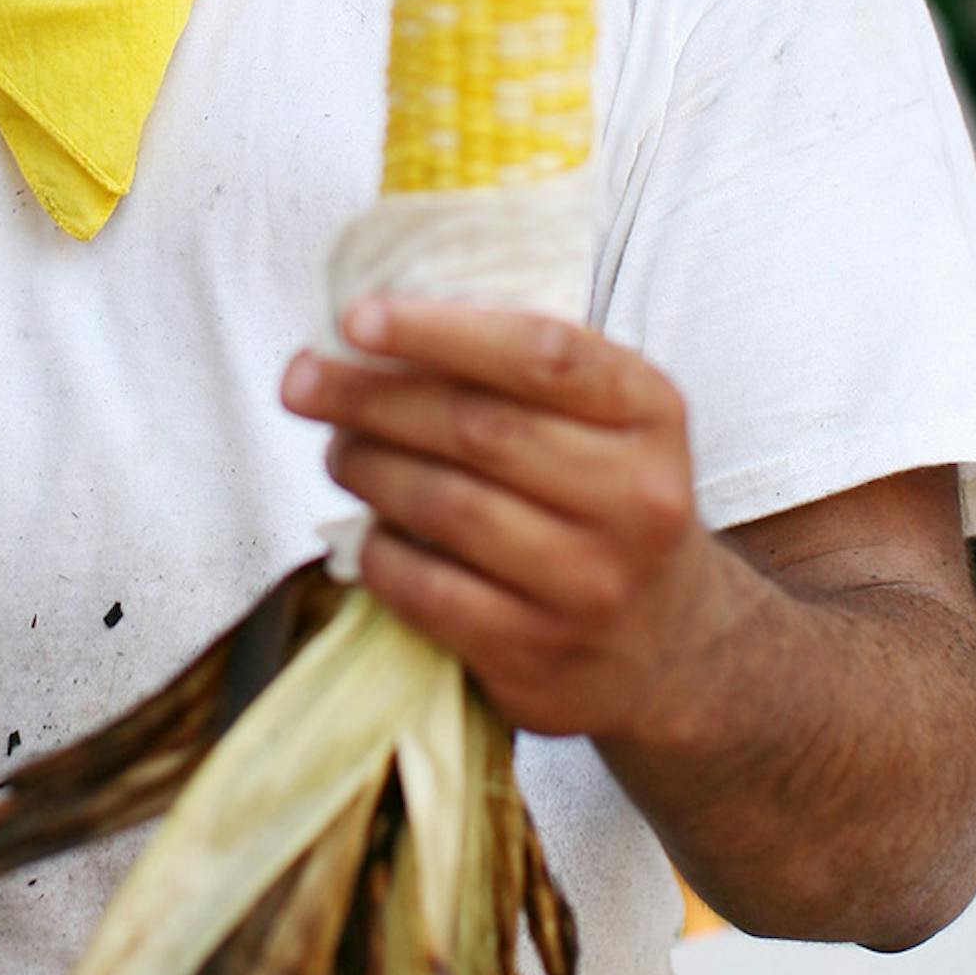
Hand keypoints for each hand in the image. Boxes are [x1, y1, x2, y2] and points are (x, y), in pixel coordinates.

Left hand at [282, 298, 729, 745]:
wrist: (671, 647)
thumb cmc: (607, 501)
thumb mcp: (608, 420)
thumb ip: (522, 369)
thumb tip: (378, 331)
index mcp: (651, 414)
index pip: (539, 354)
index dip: (438, 331)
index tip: (355, 319)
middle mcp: (637, 498)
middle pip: (477, 429)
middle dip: (370, 398)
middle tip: (303, 382)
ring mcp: (592, 584)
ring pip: (447, 507)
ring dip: (368, 469)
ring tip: (337, 451)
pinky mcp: (542, 656)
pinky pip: (430, 591)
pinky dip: (380, 553)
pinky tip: (367, 532)